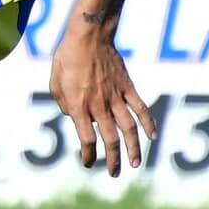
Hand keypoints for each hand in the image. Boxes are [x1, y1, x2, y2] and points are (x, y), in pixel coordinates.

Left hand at [50, 27, 156, 175]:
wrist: (89, 34)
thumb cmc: (66, 57)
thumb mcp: (55, 81)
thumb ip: (63, 103)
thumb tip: (71, 115)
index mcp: (78, 105)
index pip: (86, 138)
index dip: (89, 154)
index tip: (89, 163)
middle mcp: (98, 104)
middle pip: (110, 138)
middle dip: (113, 159)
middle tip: (114, 173)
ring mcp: (115, 96)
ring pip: (128, 128)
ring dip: (133, 148)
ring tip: (136, 163)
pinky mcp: (127, 86)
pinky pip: (140, 107)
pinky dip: (148, 122)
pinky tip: (153, 136)